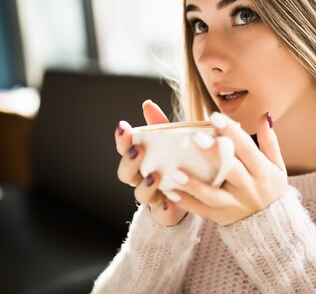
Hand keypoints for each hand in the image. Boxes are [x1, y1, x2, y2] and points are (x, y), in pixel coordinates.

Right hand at [115, 100, 186, 226]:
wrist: (193, 193)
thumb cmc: (176, 162)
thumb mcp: (171, 142)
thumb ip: (160, 125)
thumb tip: (147, 103)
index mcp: (140, 160)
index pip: (125, 149)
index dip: (122, 140)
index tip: (123, 126)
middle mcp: (140, 179)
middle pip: (125, 173)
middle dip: (129, 162)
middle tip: (138, 151)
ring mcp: (152, 196)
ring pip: (140, 195)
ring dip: (145, 186)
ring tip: (154, 177)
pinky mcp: (165, 211)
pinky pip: (161, 213)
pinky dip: (163, 209)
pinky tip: (168, 202)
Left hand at [166, 112, 287, 225]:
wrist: (272, 225)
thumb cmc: (270, 188)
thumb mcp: (277, 166)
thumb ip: (269, 141)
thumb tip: (265, 116)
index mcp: (262, 171)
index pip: (247, 149)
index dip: (232, 133)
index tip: (215, 117)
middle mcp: (249, 188)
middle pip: (230, 170)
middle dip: (214, 154)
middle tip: (196, 137)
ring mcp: (235, 204)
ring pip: (213, 195)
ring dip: (194, 184)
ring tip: (176, 172)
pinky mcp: (221, 217)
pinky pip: (202, 211)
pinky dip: (187, 202)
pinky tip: (170, 192)